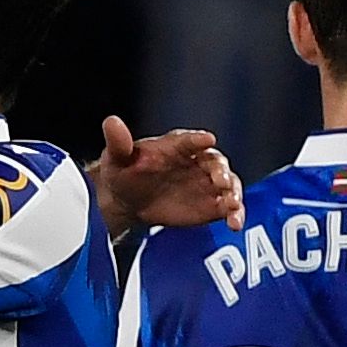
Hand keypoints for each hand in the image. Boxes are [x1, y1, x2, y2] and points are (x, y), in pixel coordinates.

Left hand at [93, 116, 242, 235]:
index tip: (206, 140)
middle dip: (221, 170)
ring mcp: (208, 182)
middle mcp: (197, 160)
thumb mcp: (118, 157)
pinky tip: (234, 224)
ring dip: (233, 193)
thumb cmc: (126, 172)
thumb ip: (118, 142)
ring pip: (229, 184)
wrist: (128, 200)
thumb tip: (111, 122)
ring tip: (232, 205)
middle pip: (215, 162)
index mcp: (177, 145)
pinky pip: (229, 208)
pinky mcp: (212, 204)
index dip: (197, 140)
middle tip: (221, 181)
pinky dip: (235, 214)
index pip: (189, 140)